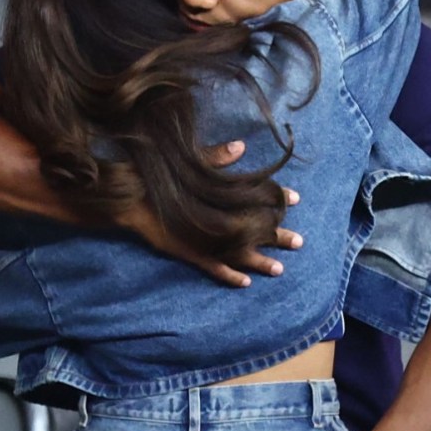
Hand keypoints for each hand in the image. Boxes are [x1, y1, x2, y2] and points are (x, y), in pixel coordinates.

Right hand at [120, 140, 302, 287]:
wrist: (131, 197)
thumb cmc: (160, 176)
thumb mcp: (189, 163)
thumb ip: (216, 158)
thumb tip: (241, 147)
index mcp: (220, 197)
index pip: (256, 196)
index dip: (276, 197)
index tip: (296, 197)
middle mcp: (217, 221)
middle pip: (253, 230)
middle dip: (277, 236)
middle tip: (300, 242)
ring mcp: (205, 240)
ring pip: (238, 255)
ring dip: (259, 262)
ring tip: (280, 269)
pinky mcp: (190, 253)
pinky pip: (214, 268)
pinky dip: (229, 276)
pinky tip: (244, 283)